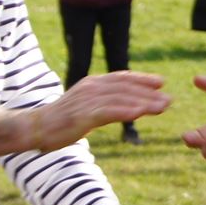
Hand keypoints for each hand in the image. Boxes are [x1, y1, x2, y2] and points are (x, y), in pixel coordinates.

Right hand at [33, 72, 168, 150]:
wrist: (35, 127)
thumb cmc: (62, 120)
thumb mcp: (87, 107)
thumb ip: (106, 104)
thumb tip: (127, 106)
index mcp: (92, 83)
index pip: (121, 77)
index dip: (142, 79)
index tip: (161, 82)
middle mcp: (91, 87)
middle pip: (126, 87)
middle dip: (149, 92)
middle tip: (170, 99)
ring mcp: (87, 101)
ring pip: (122, 98)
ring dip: (144, 102)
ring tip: (163, 107)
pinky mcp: (82, 116)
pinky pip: (108, 112)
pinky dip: (126, 111)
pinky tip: (140, 114)